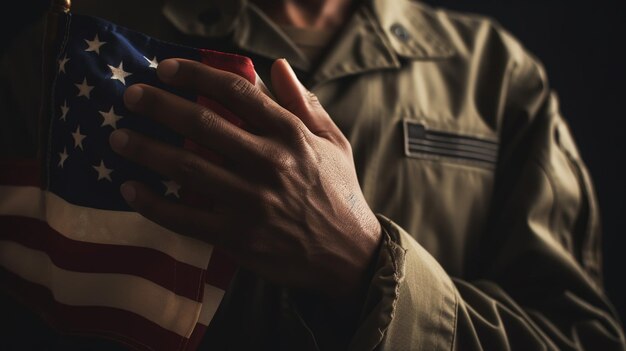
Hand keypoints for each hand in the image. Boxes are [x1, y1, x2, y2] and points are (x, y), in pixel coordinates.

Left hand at [109, 58, 381, 297]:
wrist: (348, 255)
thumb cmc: (339, 193)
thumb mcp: (334, 142)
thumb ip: (305, 103)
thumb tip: (277, 66)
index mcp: (292, 135)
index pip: (237, 92)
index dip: (196, 75)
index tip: (167, 69)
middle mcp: (270, 164)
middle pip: (203, 124)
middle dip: (160, 106)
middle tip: (131, 96)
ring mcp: (252, 202)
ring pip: (187, 169)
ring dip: (147, 150)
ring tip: (118, 138)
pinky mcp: (238, 237)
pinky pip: (185, 218)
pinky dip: (153, 204)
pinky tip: (131, 190)